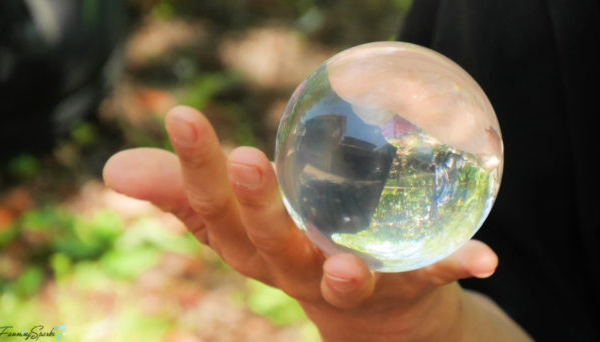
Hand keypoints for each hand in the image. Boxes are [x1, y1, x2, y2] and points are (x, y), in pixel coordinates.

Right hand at [103, 106, 524, 340]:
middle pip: (273, 248)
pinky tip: (486, 258)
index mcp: (256, 251)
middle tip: (246, 160)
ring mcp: (353, 285)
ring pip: (343, 279)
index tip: (183, 113)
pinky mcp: (408, 285)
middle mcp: (297, 273)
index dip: (192, 170)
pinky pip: (434, 275)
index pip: (212, 213)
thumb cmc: (299, 250)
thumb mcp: (242, 223)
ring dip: (344, 270)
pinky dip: (457, 265)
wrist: (375, 312)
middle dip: (258, 208)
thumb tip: (113, 168)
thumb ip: (186, 195)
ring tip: (344, 262)